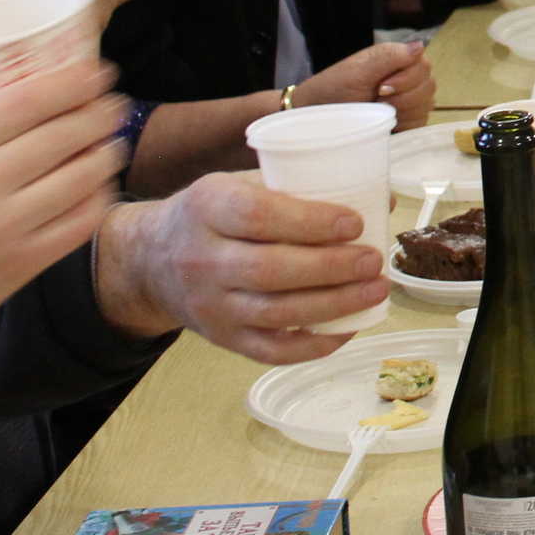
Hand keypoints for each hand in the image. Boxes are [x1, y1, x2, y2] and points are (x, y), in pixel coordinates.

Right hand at [0, 56, 122, 355]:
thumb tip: (8, 97)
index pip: (30, 100)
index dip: (75, 81)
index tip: (98, 73)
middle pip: (66, 133)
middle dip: (102, 113)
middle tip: (113, 105)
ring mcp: (5, 226)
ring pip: (84, 175)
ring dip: (108, 153)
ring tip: (112, 143)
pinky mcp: (23, 263)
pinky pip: (82, 220)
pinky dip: (99, 197)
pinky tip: (99, 187)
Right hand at [95, 171, 387, 363]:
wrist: (153, 259)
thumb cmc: (216, 213)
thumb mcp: (241, 183)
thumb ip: (301, 186)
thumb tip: (381, 199)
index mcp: (207, 207)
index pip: (257, 216)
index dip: (310, 221)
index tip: (354, 223)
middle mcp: (201, 258)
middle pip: (269, 270)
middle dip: (331, 268)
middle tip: (374, 260)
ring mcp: (209, 304)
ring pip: (273, 313)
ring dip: (333, 305)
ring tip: (376, 289)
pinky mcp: (221, 337)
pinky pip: (268, 351)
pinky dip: (312, 346)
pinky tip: (348, 328)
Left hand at [299, 41, 435, 131]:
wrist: (316, 119)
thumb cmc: (333, 90)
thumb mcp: (358, 71)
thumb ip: (390, 57)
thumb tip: (420, 45)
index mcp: (397, 60)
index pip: (423, 65)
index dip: (406, 79)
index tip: (380, 88)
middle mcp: (407, 78)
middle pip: (428, 85)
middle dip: (403, 97)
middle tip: (376, 101)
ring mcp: (409, 100)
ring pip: (426, 105)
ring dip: (402, 111)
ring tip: (377, 112)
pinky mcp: (407, 120)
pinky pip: (421, 122)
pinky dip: (405, 124)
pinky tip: (388, 123)